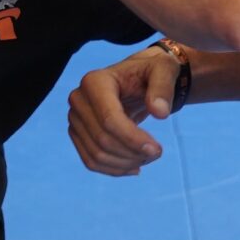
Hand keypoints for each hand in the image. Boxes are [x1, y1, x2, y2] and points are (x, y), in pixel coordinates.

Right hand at [68, 46, 182, 175]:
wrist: (137, 78)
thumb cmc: (151, 71)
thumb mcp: (164, 70)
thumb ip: (163, 87)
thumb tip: (160, 113)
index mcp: (95, 81)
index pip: (109, 119)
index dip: (132, 139)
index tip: (158, 149)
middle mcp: (79, 98)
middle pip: (102, 139)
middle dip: (132, 153)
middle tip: (157, 153)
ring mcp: (75, 117)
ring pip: (96, 154)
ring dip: (125, 163)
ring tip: (148, 157)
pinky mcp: (77, 132)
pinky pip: (91, 160)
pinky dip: (114, 169)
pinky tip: (135, 166)